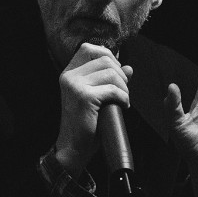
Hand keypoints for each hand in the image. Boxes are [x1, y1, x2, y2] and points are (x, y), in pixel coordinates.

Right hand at [54, 43, 133, 174]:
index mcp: (68, 73)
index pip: (89, 48)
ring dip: (124, 87)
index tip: (116, 73)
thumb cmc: (86, 123)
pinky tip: (123, 107)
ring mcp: (75, 85)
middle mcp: (69, 76)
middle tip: (123, 92)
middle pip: (105, 59)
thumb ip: (110, 80)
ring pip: (112, 74)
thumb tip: (129, 67)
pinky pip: (114, 90)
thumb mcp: (97, 97)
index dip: (108, 56)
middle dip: (121, 74)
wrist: (73, 148)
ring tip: (123, 100)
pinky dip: (124, 98)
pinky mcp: (84, 97)